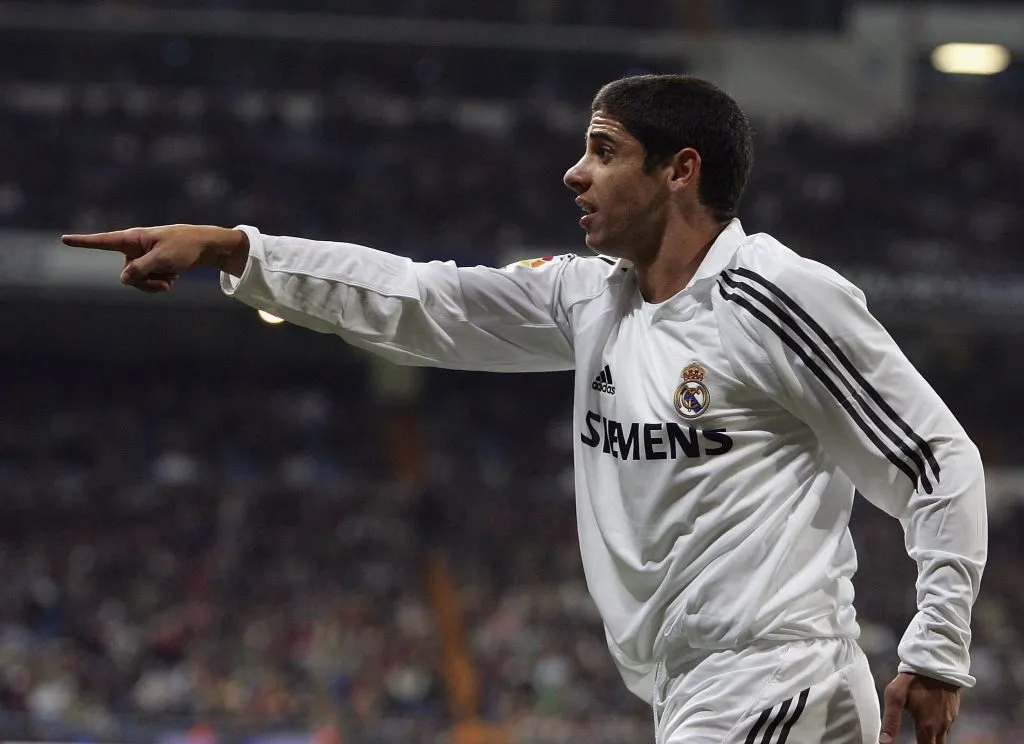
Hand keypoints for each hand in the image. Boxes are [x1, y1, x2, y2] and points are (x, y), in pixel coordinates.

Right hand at [62, 224, 247, 292]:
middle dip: (145, 282)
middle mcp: (135, 247)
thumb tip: (123, 280)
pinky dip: (163, 281)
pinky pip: (150, 281)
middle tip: (167, 277)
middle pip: (127, 275)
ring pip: (139, 281)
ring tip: (173, 275)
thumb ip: (140, 270)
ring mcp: (145, 257)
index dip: (83, 242)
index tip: (64, 239)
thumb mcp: (163, 260)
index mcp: (133, 238)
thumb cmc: (186, 247)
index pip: (103, 242)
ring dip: (156, 283)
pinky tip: (176, 274)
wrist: (208, 247)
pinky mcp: (154, 264)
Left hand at [879, 672, 959, 743]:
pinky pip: (947, 724)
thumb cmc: (912, 679)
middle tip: (918, 739)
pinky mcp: (954, 709)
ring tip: (924, 735)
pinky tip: (931, 719)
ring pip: (943, 736)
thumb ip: (891, 720)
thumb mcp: (895, 696)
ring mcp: (950, 718)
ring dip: (934, 738)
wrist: (936, 662)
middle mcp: (941, 726)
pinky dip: (939, 726)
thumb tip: (884, 742)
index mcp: (927, 727)